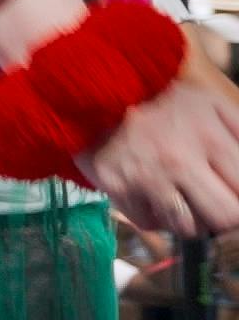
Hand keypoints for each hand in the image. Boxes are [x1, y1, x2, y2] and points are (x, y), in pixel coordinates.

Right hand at [85, 50, 238, 236]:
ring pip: (187, 227)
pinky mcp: (117, 188)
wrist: (95, 92)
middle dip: (226, 217)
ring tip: (188, 202)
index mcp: (208, 138)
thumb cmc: (158, 99)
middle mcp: (179, 161)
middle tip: (218, 207)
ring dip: (193, 221)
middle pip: (224, 217)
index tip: (233, 195)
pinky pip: (149, 223)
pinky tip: (157, 199)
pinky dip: (157, 217)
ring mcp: (146, 178)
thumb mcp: (209, 104)